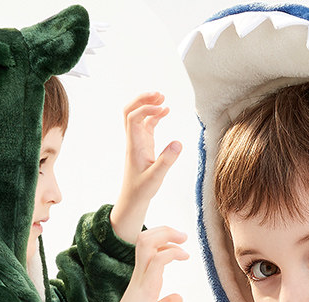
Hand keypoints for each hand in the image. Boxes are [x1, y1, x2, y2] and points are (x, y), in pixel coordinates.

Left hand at [110, 92, 182, 244]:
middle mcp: (134, 140)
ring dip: (148, 104)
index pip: (133, 118)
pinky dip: (154, 115)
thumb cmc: (142, 190)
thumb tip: (179, 142)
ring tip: (163, 99)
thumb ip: (167, 161)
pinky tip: (166, 111)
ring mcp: (138, 141)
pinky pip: (146, 124)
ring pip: (137, 115)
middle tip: (160, 95)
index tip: (163, 109)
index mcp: (134, 145)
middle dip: (142, 99)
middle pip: (129, 110)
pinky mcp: (144, 144)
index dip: (146, 109)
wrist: (133, 199)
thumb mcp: (156, 178)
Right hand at [114, 227, 188, 301]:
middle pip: (145, 238)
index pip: (146, 247)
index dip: (161, 240)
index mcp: (140, 277)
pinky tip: (184, 256)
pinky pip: (157, 259)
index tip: (179, 245)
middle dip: (164, 231)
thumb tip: (179, 298)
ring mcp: (141, 277)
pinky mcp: (146, 286)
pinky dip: (171, 253)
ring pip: (146, 243)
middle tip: (183, 236)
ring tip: (183, 240)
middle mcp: (139, 273)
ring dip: (166, 235)